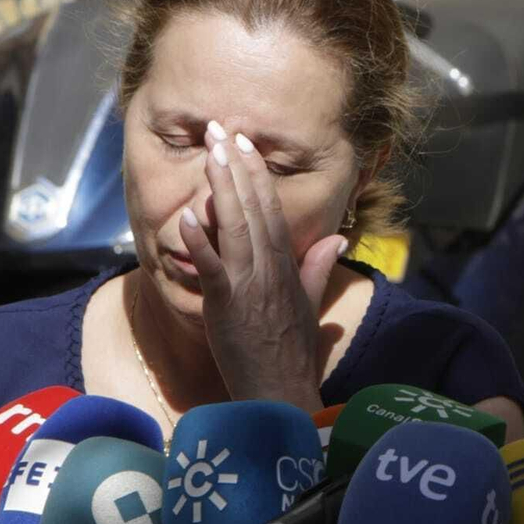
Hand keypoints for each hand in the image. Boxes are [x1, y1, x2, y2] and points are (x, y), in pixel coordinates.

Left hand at [179, 122, 342, 410]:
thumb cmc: (292, 354)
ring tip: (210, 153)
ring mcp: (249, 285)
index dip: (258, 175)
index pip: (273, 210)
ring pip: (235, 227)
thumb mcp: (310, 305)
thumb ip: (318, 268)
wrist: (280, 394)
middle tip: (222, 130)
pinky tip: (187, 214)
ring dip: (222, 188)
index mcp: (288, 266)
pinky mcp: (227, 305)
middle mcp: (271, 269)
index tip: (245, 144)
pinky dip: (200, 241)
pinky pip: (212, 267)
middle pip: (254, 208)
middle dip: (238, 167)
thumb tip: (336, 239)